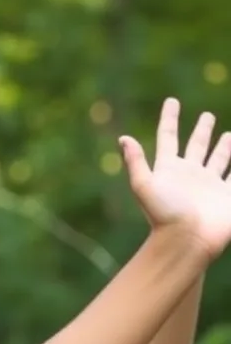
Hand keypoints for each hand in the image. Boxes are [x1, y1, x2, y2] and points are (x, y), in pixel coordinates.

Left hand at [122, 98, 230, 259]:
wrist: (187, 242)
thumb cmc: (164, 215)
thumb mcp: (144, 187)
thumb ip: (135, 162)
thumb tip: (123, 138)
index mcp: (169, 170)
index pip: (169, 137)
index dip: (170, 119)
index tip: (172, 101)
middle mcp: (189, 175)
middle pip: (196, 146)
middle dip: (202, 131)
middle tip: (207, 116)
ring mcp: (209, 184)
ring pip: (219, 158)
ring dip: (224, 146)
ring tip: (228, 135)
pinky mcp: (227, 194)